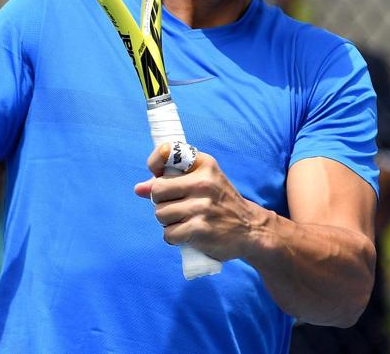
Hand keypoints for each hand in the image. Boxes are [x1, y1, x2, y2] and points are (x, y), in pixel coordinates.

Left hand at [133, 146, 262, 261]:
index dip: (155, 164)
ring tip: (185, 221)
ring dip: (168, 222)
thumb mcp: (204, 181)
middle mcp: (204, 182)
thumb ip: (172, 181)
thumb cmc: (221, 202)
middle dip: (160, 201)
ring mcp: (202, 206)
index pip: (167, 152)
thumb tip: (139, 189)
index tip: (157, 174)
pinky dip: (173, 237)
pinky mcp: (200, 229)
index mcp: (204, 165)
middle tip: (176, 206)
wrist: (250, 228)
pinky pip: (168, 233)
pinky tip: (187, 234)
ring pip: (160, 214)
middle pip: (157, 190)